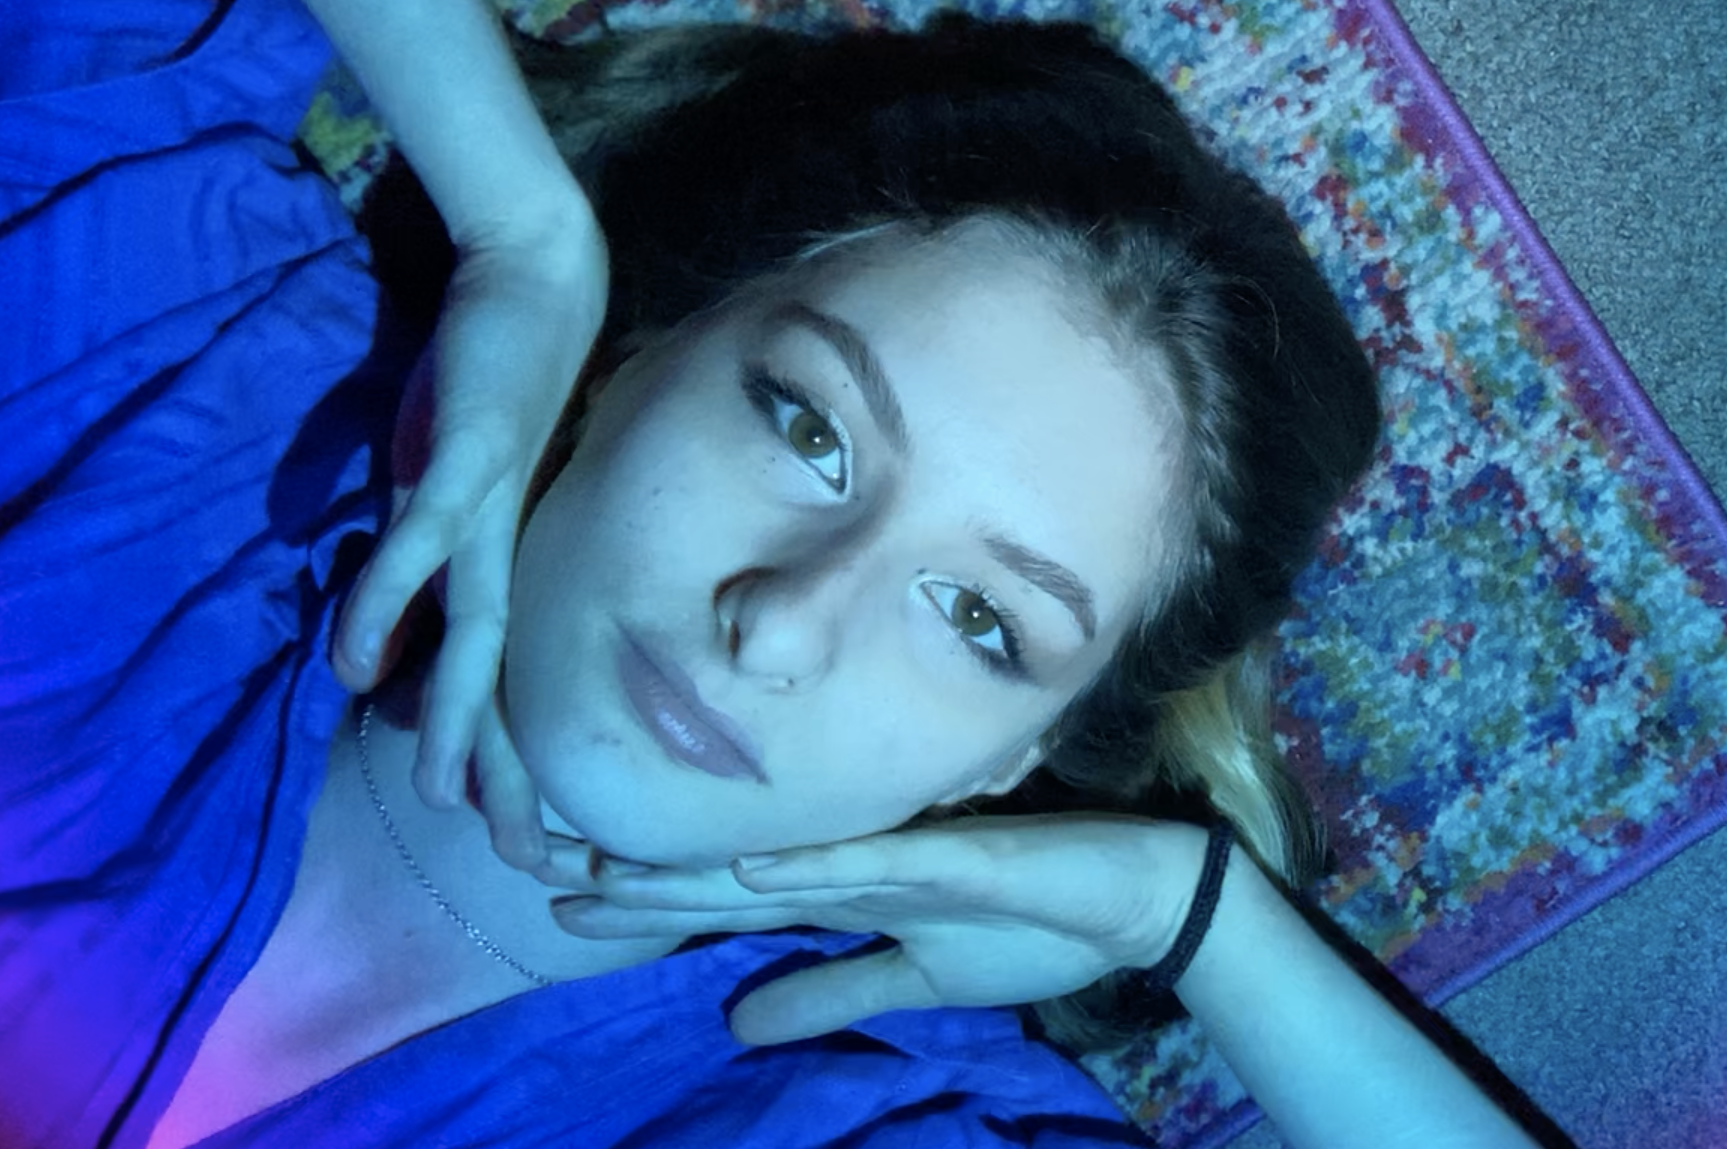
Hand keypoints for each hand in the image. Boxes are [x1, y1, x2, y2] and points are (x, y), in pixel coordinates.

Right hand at [332, 208, 606, 871]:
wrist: (539, 283)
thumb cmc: (502, 385)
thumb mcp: (461, 485)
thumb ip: (437, 552)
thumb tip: (397, 626)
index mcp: (510, 565)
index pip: (507, 682)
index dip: (510, 762)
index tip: (525, 840)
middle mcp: (507, 554)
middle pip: (505, 683)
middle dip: (510, 775)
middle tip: (530, 862)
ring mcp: (488, 511)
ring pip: (475, 632)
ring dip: (454, 714)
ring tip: (442, 792)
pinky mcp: (464, 459)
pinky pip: (421, 541)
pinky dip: (390, 598)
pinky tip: (360, 660)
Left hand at [547, 814, 1209, 1043]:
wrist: (1130, 898)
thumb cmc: (1024, 924)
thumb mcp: (916, 979)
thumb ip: (831, 992)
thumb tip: (738, 1022)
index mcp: (841, 890)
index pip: (724, 897)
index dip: (647, 901)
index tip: (565, 901)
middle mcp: (850, 863)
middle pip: (724, 875)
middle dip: (636, 879)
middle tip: (539, 865)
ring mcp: (896, 857)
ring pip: (775, 863)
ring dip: (690, 869)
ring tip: (606, 869)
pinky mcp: (952, 858)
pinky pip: (873, 864)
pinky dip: (808, 866)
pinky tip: (746, 865)